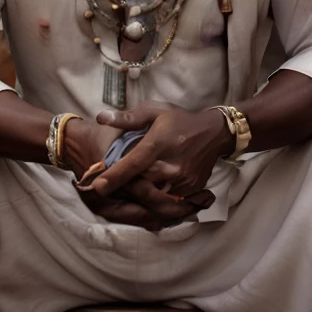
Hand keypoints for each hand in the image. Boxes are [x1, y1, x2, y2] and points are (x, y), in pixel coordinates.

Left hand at [89, 100, 232, 202]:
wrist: (214, 133)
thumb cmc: (179, 120)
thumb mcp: (154, 111)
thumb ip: (126, 118)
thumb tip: (100, 117)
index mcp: (158, 143)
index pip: (133, 163)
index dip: (114, 176)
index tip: (97, 187)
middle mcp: (171, 164)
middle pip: (141, 184)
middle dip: (125, 187)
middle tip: (109, 188)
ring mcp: (183, 179)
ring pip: (154, 195)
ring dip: (140, 194)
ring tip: (128, 192)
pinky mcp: (191, 189)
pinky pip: (168, 199)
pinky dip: (156, 198)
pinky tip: (149, 192)